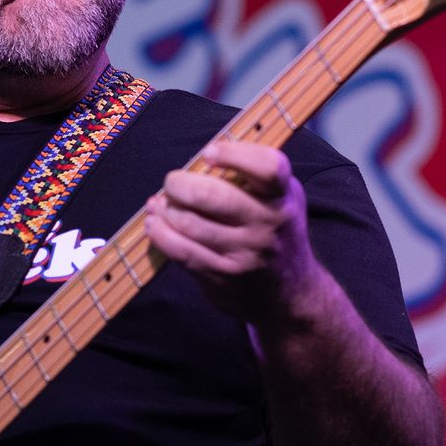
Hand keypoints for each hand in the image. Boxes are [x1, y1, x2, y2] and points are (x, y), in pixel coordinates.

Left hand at [143, 140, 318, 318]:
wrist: (290, 291)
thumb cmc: (276, 231)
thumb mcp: (280, 198)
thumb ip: (252, 176)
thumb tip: (198, 162)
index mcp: (283, 196)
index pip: (267, 167)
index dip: (234, 154)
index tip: (209, 154)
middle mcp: (268, 223)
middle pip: (214, 196)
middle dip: (180, 184)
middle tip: (172, 182)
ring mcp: (246, 252)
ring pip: (191, 224)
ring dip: (166, 210)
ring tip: (159, 204)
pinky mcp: (224, 276)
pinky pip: (183, 251)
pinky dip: (161, 234)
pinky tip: (155, 224)